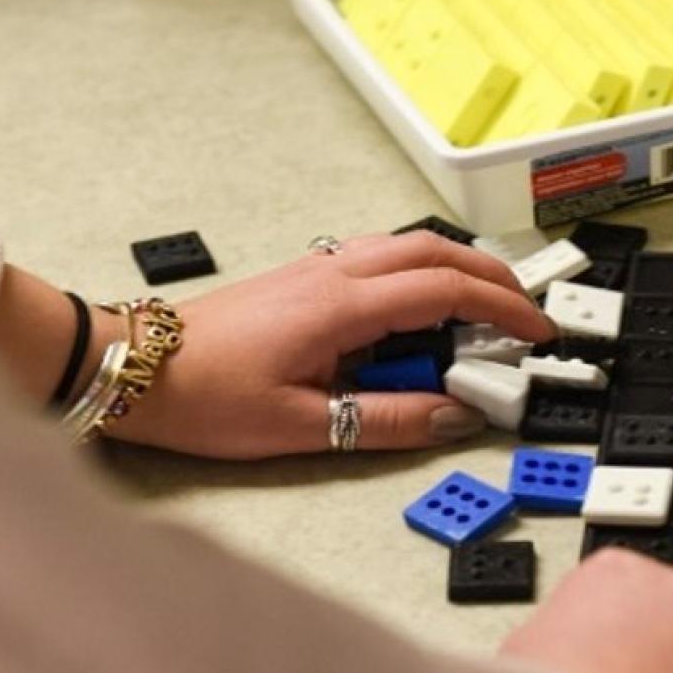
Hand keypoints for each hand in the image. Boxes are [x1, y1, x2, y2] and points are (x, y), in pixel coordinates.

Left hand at [107, 231, 556, 458]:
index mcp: (341, 306)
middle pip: (436, 252)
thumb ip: (387, 420)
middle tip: (526, 314)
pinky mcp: (304, 276)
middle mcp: (335, 272)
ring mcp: (318, 267)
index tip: (536, 334)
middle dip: (493, 278)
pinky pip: (379, 258)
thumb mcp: (302, 425)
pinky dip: (419, 273)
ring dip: (457, 269)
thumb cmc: (204, 396)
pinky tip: (421, 308)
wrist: (137, 368)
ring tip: (484, 310)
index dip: (501, 309)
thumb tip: (452, 417)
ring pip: (408, 246)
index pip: (446, 290)